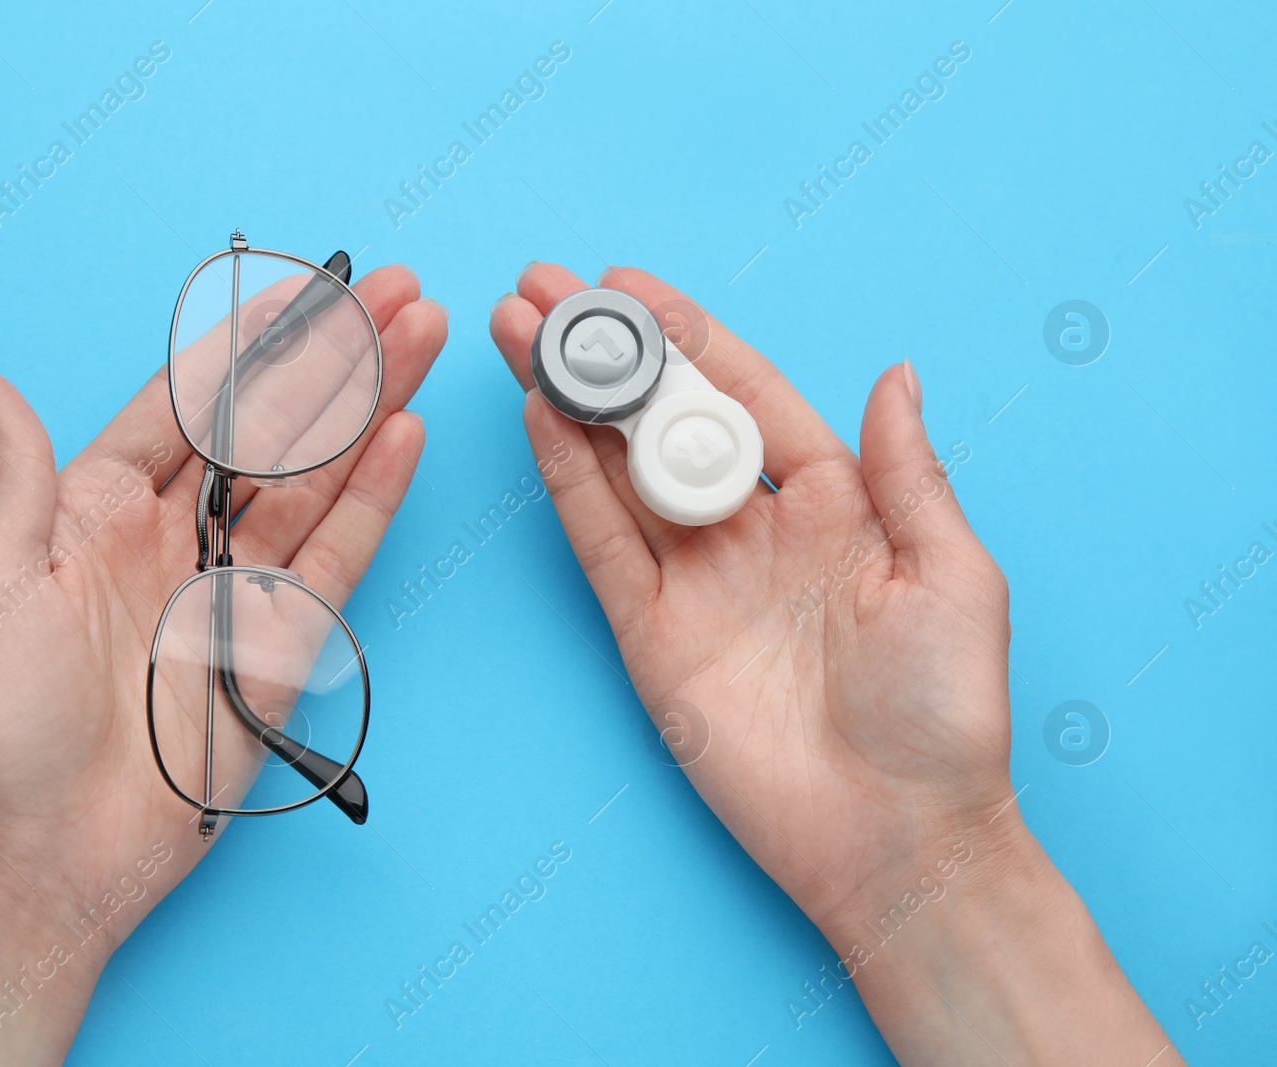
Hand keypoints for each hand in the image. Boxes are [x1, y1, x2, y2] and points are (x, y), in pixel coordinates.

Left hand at [0, 265, 446, 1065]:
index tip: (305, 286)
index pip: (190, 402)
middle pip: (272, 425)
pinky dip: (373, 495)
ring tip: (423, 336)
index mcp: (100, 508)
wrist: (47, 854)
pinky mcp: (281, 643)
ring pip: (317, 475)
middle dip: (336, 355)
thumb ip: (13, 479)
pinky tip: (406, 435)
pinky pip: (337, 555)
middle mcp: (177, 534)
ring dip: (370, 406)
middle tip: (398, 292)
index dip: (251, 342)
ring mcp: (235, 586)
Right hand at [490, 263, 1177, 1065]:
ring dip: (569, 399)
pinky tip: (539, 418)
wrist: (895, 837)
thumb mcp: (951, 576)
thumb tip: (896, 373)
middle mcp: (752, 530)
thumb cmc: (943, 712)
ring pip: (617, 468)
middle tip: (544, 292)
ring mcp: (694, 579)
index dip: (688, 334)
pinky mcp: (649, 634)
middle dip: (606, 352)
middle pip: (663, 418)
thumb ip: (908, 474)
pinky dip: (567, 481)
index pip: (746, 392)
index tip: (631, 285)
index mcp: (832, 503)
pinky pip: (600, 543)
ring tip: (518, 331)